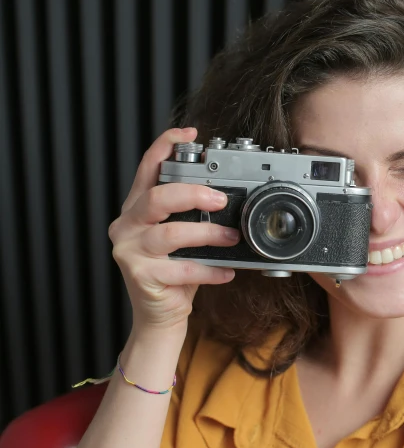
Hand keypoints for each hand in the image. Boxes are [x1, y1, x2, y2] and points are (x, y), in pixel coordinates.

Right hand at [108, 127, 239, 332]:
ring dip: (207, 234)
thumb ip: (189, 212)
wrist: (159, 313)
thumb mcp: (180, 235)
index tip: (190, 134)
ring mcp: (130, 250)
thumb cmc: (174, 270)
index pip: (146, 167)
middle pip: (156, 197)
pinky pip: (182, 269)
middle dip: (192, 193)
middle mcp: (127, 224)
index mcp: (137, 207)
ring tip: (231, 237)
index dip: (165, 145)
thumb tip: (225, 193)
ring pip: (171, 234)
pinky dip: (209, 270)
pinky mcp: (140, 276)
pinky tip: (227, 271)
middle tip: (220, 199)